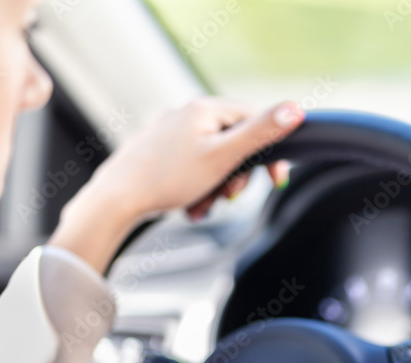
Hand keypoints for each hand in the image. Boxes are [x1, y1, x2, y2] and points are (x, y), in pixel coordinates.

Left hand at [50, 97, 304, 272]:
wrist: (116, 200)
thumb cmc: (166, 179)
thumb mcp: (223, 157)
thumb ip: (260, 133)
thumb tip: (294, 109)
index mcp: (206, 109)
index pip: (254, 120)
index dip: (269, 151)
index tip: (275, 179)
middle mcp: (188, 114)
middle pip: (234, 143)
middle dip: (236, 176)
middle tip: (229, 197)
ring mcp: (171, 132)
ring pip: (213, 160)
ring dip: (216, 187)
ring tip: (203, 205)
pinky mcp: (159, 151)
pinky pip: (192, 169)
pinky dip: (197, 189)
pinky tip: (189, 205)